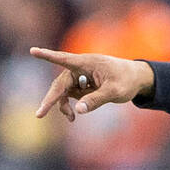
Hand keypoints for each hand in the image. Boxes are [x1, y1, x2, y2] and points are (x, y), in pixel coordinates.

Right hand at [30, 47, 154, 121]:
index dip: (47, 56)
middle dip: (50, 99)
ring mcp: (78, 76)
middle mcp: (79, 68)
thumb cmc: (126, 81)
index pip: (64, 59)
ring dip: (62, 105)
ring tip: (71, 119)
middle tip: (39, 115)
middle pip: (59, 83)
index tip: (33, 51)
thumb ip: (96, 100)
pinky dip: (69, 105)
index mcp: (86, 63)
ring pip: (63, 91)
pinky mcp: (80, 84)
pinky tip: (73, 115)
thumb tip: (78, 110)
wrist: (136, 79)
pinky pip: (69, 95)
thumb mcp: (114, 92)